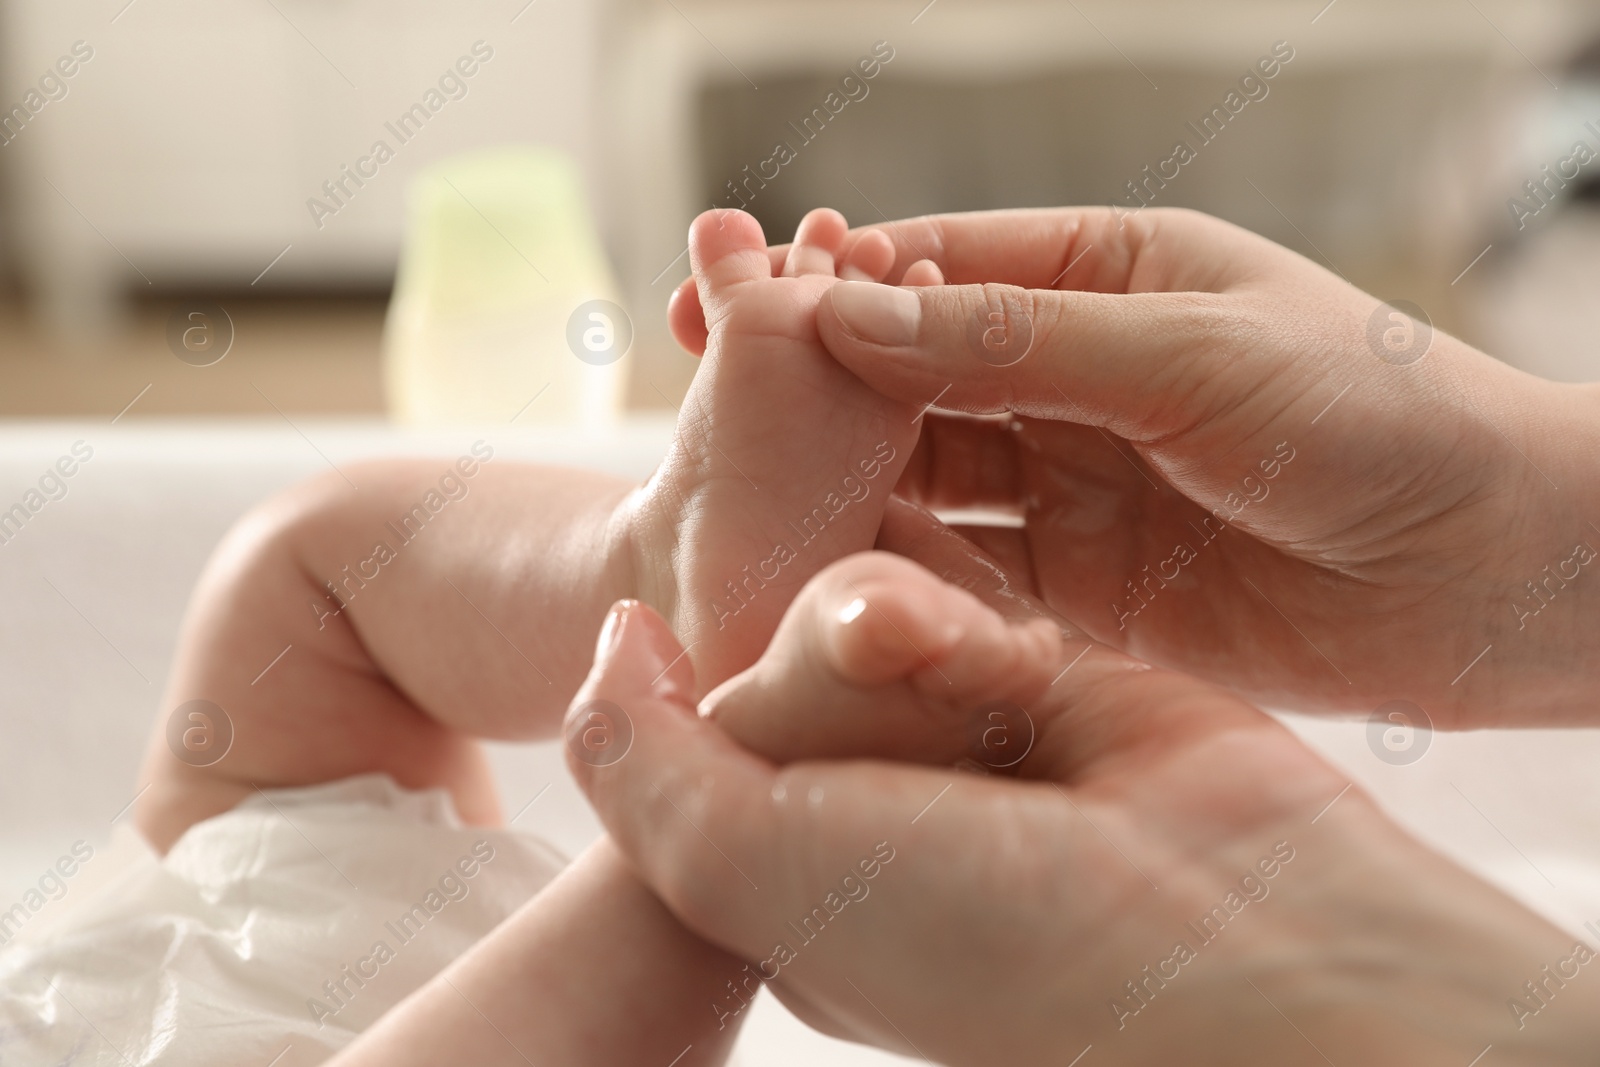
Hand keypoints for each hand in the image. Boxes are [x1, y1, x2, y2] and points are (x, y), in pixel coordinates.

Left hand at [565, 500, 1599, 1064]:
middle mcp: (856, 792)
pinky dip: (983, 616)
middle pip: (777, 647)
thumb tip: (616, 636)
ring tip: (1004, 716)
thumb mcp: (742, 867)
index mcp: (774, 861)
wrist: (1229, 933)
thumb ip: (639, 755)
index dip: (723, 691)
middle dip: (840, 657)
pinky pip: (958, 578)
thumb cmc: (984, 935)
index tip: (792, 719)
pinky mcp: (1029, 668)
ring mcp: (944, 730)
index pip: (690, 718)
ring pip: (864, 597)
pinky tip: (1032, 671)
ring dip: (922, 632)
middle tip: (922, 716)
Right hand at [673, 207, 1599, 726]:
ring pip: (920, 475)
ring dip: (841, 489)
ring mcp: (1071, 480)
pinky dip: (898, 572)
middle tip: (701, 408)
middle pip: (905, 376)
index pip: (931, 271)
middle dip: (809, 393)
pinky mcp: (1079, 584)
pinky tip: (828, 583)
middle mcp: (1071, 373)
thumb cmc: (1373, 421)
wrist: (1495, 574)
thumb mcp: (1187, 354)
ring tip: (742, 508)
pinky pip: (963, 568)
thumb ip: (1012, 337)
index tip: (731, 318)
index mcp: (1102, 276)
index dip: (829, 293)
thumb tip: (844, 310)